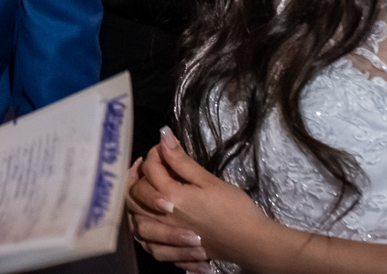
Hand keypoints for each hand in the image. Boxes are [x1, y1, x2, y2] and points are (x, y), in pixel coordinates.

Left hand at [130, 128, 274, 267]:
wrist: (252, 243)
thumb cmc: (234, 209)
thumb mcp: (208, 180)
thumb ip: (180, 160)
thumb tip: (163, 134)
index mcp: (171, 197)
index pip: (150, 170)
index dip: (155, 153)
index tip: (164, 146)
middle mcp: (162, 218)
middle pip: (134, 195)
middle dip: (137, 176)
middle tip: (149, 165)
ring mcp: (166, 237)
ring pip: (136, 220)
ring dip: (135, 204)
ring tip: (146, 190)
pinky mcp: (174, 251)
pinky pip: (148, 245)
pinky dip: (143, 233)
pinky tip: (148, 221)